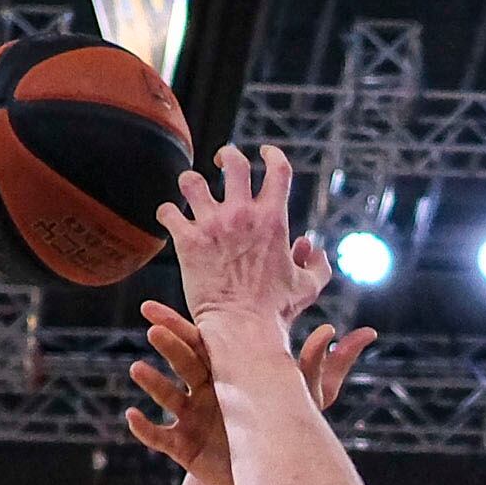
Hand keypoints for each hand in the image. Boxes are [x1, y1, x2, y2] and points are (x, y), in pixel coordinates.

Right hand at [126, 301, 375, 484]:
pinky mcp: (184, 448)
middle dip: (169, 344)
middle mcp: (205, 392)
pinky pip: (159, 437)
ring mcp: (191, 419)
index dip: (187, 324)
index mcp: (228, 375)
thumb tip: (332, 329)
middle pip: (183, 363)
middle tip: (152, 324)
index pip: (205, 343)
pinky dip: (145, 429)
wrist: (268, 480)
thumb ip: (315, 366)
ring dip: (151, 382)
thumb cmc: (284, 435)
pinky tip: (132, 417)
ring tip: (138, 369)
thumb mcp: (304, 401)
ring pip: (167, 396)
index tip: (169, 304)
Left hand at [158, 143, 329, 329]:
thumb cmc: (277, 313)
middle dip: (227, 156)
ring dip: (192, 183)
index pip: (278, 168)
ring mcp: (213, 225)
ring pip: (192, 181)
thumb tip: (311, 247)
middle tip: (222, 162)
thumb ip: (316, 264)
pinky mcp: (188, 242)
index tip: (265, 153)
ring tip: (192, 191)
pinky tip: (172, 220)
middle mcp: (242, 214)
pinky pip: (168, 212)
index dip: (272, 154)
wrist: (243, 331)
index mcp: (273, 219)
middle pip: (233, 162)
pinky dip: (168, 213)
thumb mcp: (308, 288)